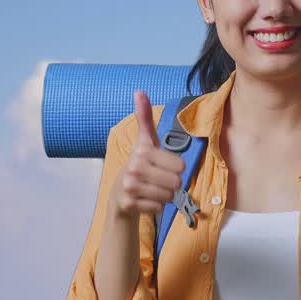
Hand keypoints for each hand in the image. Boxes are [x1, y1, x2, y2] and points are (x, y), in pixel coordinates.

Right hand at [110, 90, 185, 218]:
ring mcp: (130, 187)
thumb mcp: (146, 141)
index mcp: (143, 151)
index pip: (180, 166)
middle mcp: (134, 168)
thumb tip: (139, 91)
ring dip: (165, 196)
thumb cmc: (141, 163)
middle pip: (176, 182)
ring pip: (168, 196)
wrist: (120, 191)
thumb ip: (145, 117)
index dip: (176, 169)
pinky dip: (156, 206)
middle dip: (172, 184)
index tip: (163, 166)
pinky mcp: (128, 204)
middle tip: (159, 180)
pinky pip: (158, 207)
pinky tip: (146, 200)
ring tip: (153, 189)